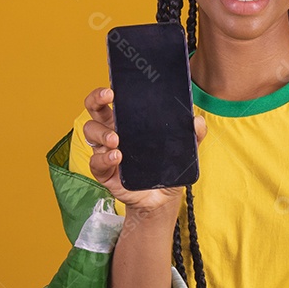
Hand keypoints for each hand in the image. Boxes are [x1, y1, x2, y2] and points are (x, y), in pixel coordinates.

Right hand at [82, 86, 207, 215]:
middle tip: (108, 98)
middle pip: (94, 110)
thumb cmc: (166, 169)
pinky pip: (96, 162)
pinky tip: (116, 157)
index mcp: (127, 122)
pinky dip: (104, 158)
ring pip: (90, 133)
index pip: (110, 100)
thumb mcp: (182, 151)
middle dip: (96, 100)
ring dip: (102, 133)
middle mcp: (112, 132)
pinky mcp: (104, 172)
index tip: (113, 88)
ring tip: (116, 139)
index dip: (105, 91)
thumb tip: (198, 121)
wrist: (161, 199)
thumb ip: (192, 136)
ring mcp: (105, 151)